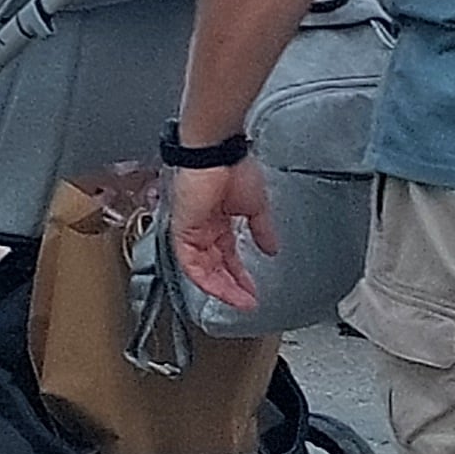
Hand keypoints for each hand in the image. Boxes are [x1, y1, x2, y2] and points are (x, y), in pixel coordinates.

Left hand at [171, 156, 275, 314]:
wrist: (216, 152)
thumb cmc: (232, 166)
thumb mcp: (256, 206)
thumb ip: (262, 230)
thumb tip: (272, 248)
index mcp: (217, 221)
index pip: (227, 256)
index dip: (239, 276)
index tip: (252, 290)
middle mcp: (202, 228)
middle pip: (214, 267)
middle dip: (232, 287)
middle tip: (247, 302)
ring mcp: (190, 230)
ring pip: (202, 270)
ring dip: (222, 288)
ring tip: (239, 301)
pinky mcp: (182, 230)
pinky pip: (191, 263)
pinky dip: (206, 279)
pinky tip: (222, 289)